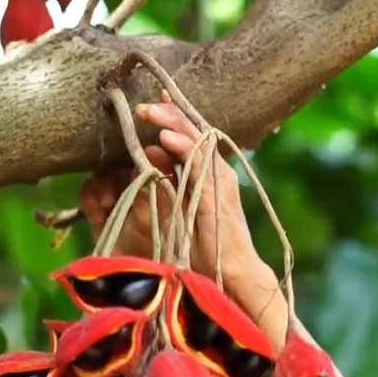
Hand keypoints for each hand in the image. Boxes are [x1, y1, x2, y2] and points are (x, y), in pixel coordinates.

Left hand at [135, 97, 260, 293]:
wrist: (234, 274)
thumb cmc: (208, 248)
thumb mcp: (181, 209)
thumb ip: (169, 183)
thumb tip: (150, 157)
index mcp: (210, 174)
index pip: (192, 137)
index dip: (174, 117)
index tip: (153, 102)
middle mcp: (218, 173)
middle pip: (194, 132)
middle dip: (169, 114)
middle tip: (143, 106)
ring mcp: (221, 183)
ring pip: (198, 142)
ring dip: (173, 124)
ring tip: (150, 112)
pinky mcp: (218, 197)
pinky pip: (200, 166)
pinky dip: (183, 149)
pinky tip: (166, 138)